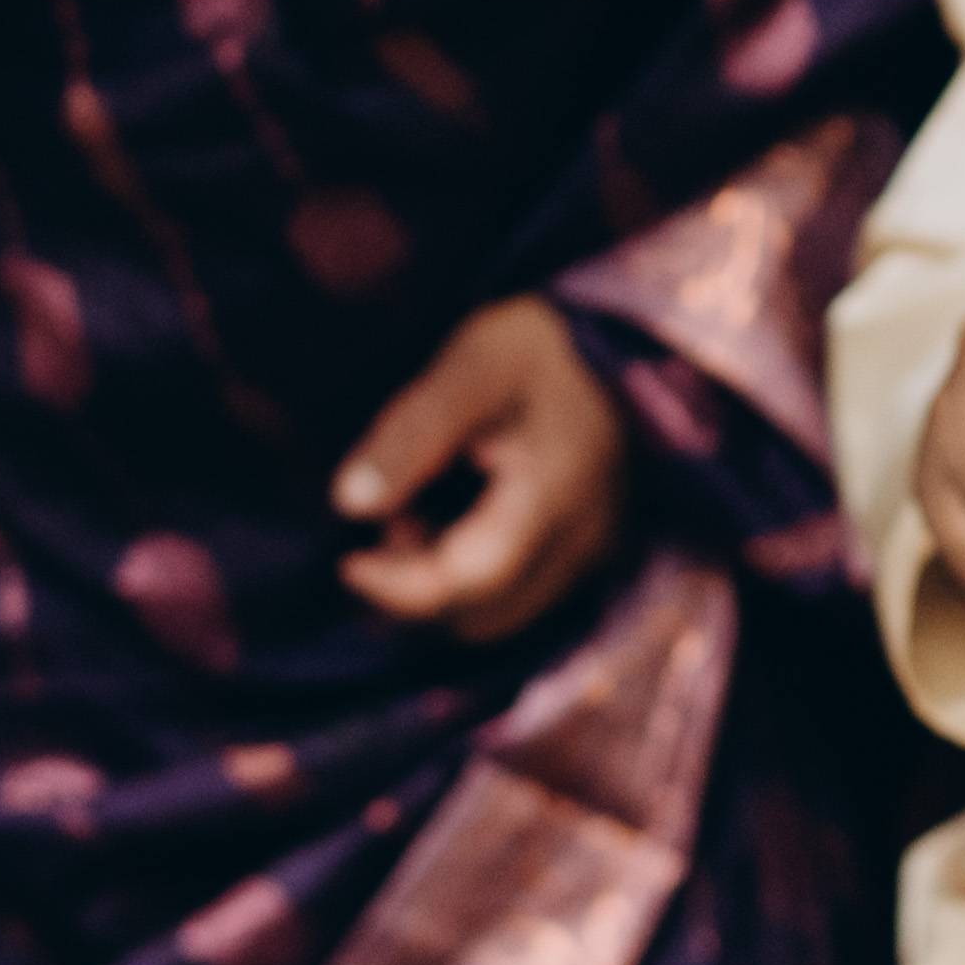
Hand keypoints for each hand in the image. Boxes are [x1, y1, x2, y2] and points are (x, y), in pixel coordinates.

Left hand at [341, 298, 626, 641]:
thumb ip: (411, 434)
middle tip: (390, 514)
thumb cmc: (535, 349)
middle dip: (415, 583)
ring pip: (497, 617)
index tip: (349, 561)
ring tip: (414, 516)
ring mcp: (592, 555)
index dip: (400, 585)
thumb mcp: (469, 366)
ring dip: (440, 587)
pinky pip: (517, 602)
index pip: (472, 575)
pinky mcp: (587, 559)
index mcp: (555, 488)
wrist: (616, 348)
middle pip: (481, 612)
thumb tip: (349, 504)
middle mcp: (583, 537)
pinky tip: (447, 526)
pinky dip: (468, 583)